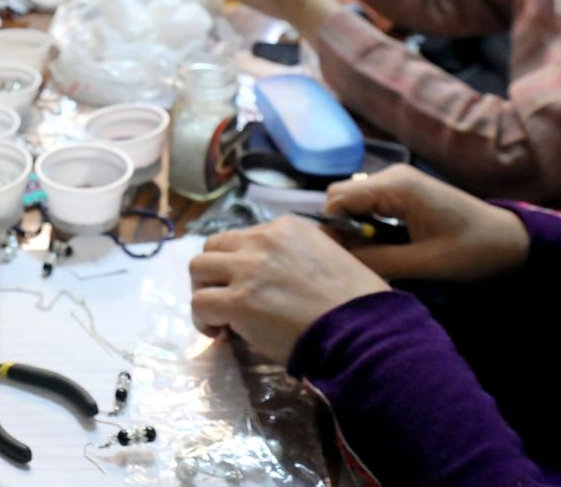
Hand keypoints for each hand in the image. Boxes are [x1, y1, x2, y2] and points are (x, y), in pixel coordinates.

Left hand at [189, 216, 388, 361]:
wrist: (362, 330)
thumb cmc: (357, 302)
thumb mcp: (329, 258)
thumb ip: (296, 259)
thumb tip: (274, 283)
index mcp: (288, 228)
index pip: (245, 237)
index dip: (240, 264)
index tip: (249, 287)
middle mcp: (263, 240)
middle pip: (214, 246)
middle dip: (214, 273)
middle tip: (226, 298)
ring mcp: (248, 269)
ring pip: (198, 267)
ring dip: (204, 291)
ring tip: (218, 315)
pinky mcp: (238, 301)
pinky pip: (199, 303)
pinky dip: (203, 319)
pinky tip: (219, 332)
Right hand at [322, 165, 528, 283]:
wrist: (508, 239)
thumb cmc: (471, 250)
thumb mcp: (422, 262)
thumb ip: (377, 260)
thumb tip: (337, 262)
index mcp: (396, 187)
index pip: (337, 199)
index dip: (329, 227)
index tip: (334, 258)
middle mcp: (392, 176)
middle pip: (340, 196)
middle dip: (338, 227)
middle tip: (350, 260)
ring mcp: (398, 182)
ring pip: (353, 200)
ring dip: (352, 226)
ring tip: (366, 256)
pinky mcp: (404, 192)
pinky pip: (369, 203)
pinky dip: (365, 224)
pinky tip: (378, 247)